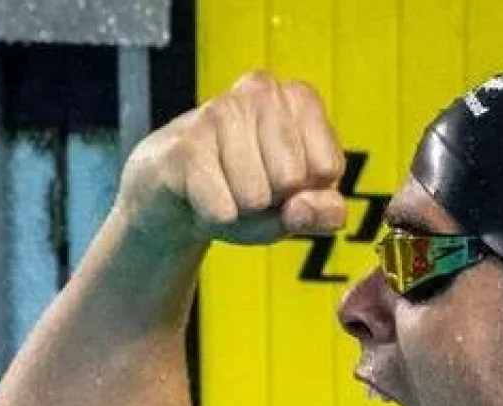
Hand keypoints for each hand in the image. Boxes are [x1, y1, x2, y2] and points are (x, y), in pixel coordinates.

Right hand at [117, 71, 346, 246]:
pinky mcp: (185, 143)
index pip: (327, 167)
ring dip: (241, 209)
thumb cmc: (246, 194)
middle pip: (292, 179)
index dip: (305, 191)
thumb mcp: (299, 209)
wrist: (175, 198)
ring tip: (225, 188)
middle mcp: (263, 91)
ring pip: (255, 195)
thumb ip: (325, 213)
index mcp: (300, 99)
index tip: (283, 181)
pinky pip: (221, 209)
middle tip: (249, 187)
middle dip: (273, 201)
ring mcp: (221, 110)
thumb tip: (303, 207)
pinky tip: (201, 194)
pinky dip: (214, 217)